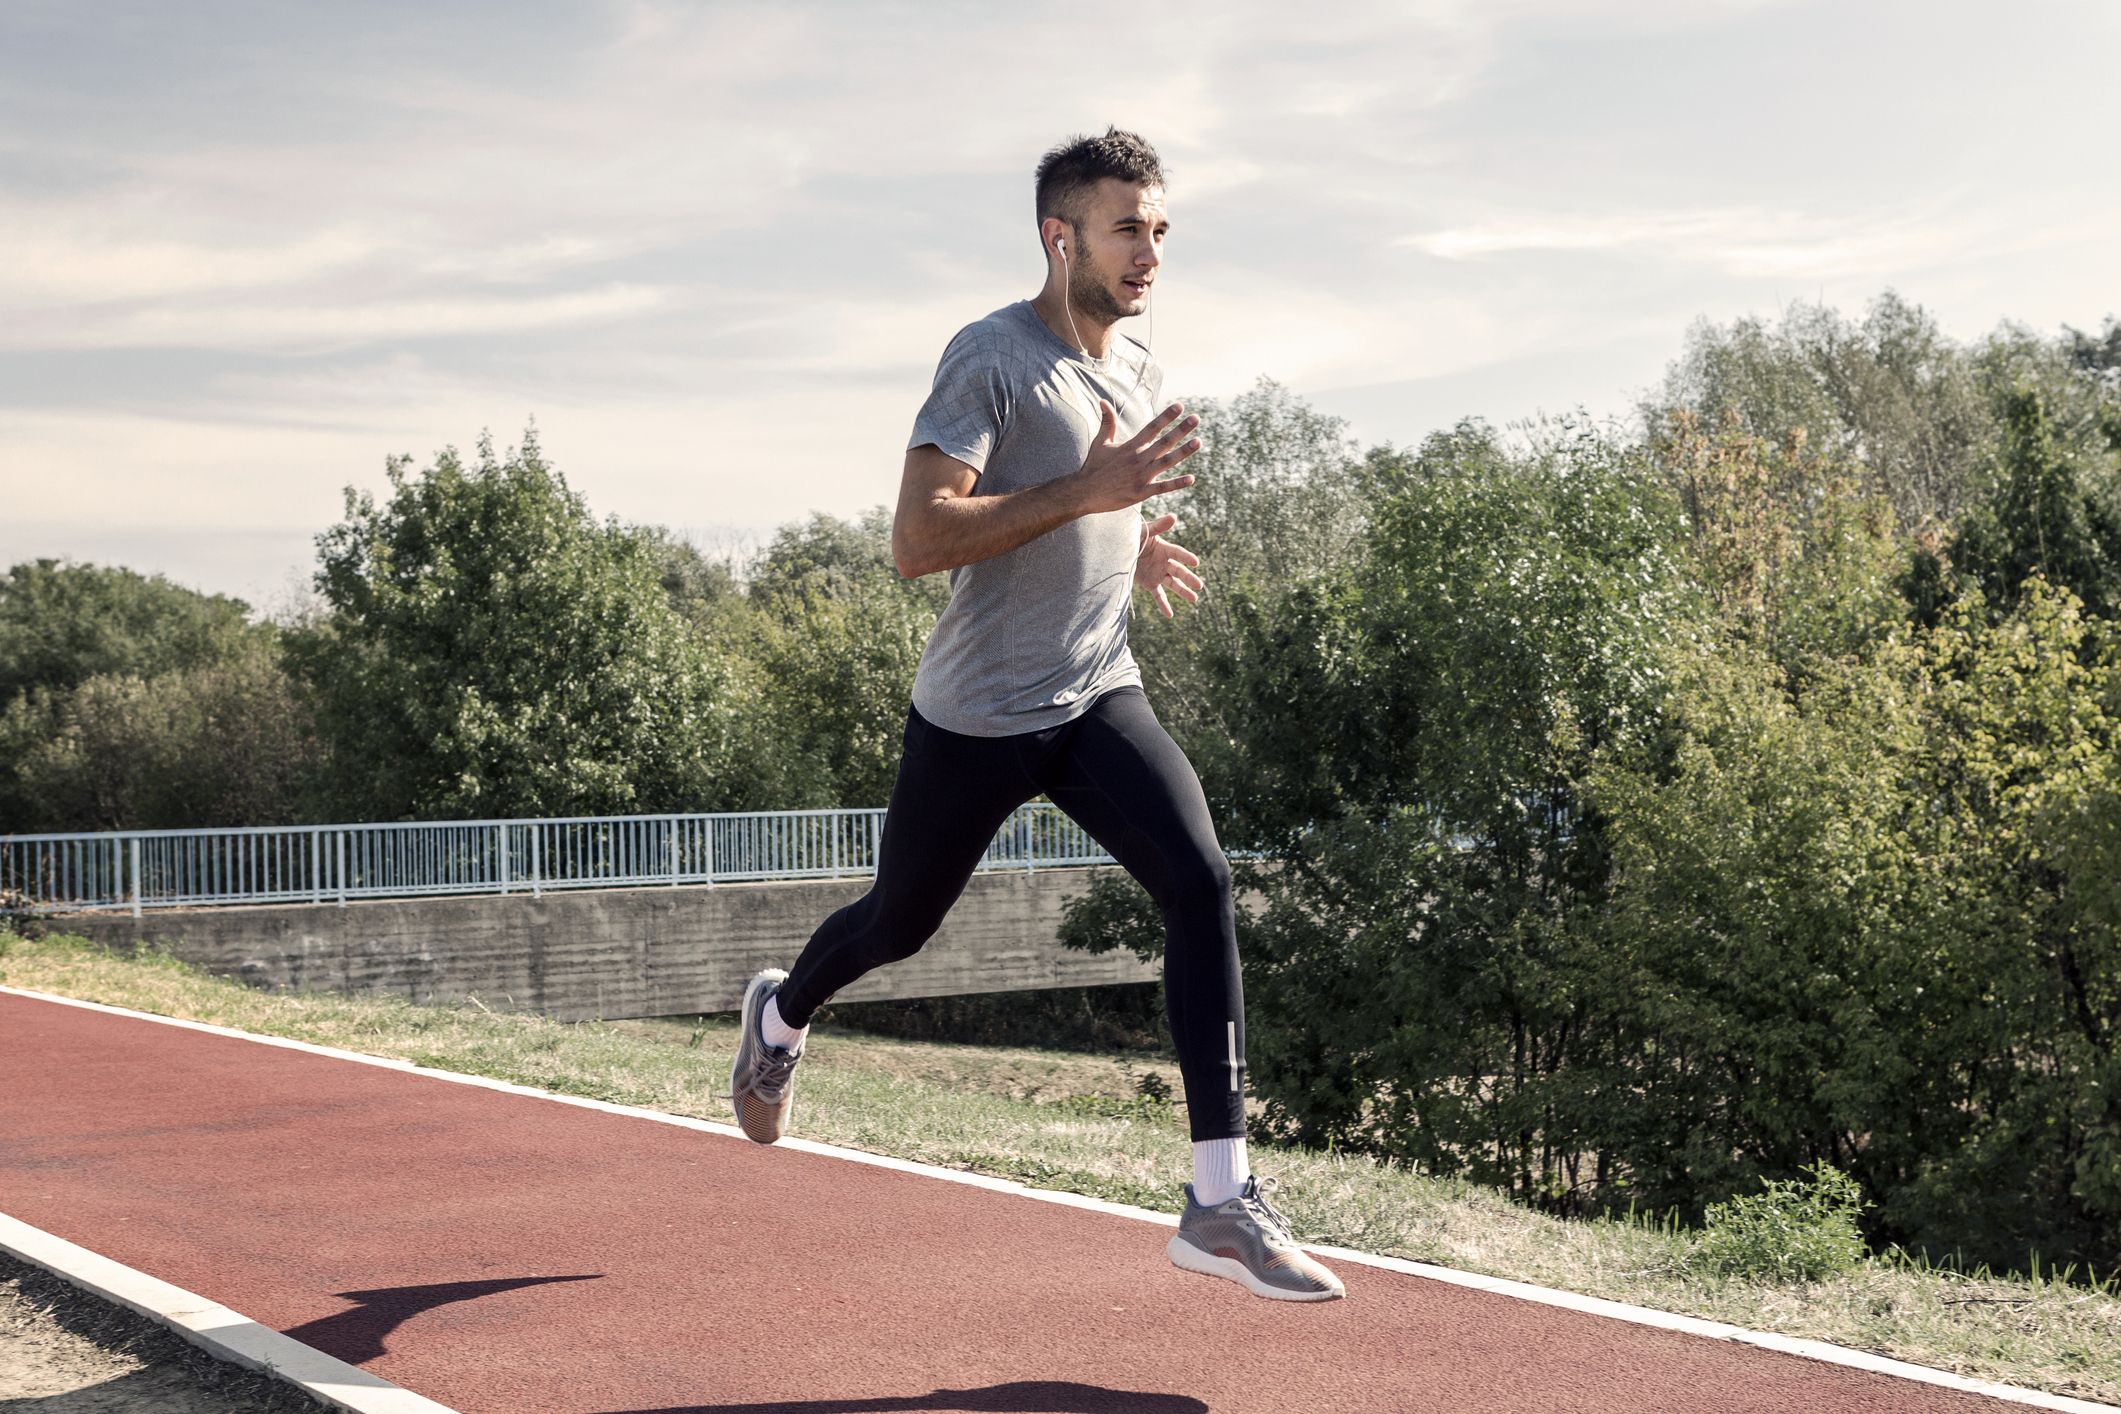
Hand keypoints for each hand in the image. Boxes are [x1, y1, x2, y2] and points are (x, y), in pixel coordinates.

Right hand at [1073, 400, 1202, 514]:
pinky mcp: (1141, 493)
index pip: (1152, 428)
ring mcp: (1140, 476)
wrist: (1084, 492)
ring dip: (1184, 452)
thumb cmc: (1093, 466)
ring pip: (1167, 462)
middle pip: (1164, 442)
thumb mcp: (1100, 442)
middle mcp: (1138, 459)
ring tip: (1198, 442)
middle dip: (1181, 429)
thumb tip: (1103, 400)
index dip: (1166, 416)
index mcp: (1130, 446)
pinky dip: (1177, 483)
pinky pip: (1162, 487)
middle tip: (1196, 418)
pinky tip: (1191, 478)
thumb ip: (1107, 421)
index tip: (1180, 406)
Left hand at [1135, 512, 1202, 617]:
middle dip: (1189, 578)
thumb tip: (1174, 517)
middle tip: (1199, 585)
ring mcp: (1157, 574)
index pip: (1178, 553)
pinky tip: (1170, 615)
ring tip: (1194, 599)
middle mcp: (1164, 562)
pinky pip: (1158, 596)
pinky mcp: (1149, 584)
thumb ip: (1158, 526)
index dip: (1186, 557)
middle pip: (1179, 571)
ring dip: (1183, 591)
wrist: (1117, 548)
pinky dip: (1164, 605)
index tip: (1196, 562)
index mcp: (1164, 548)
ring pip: (1173, 584)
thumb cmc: (1131, 536)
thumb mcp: (1143, 531)